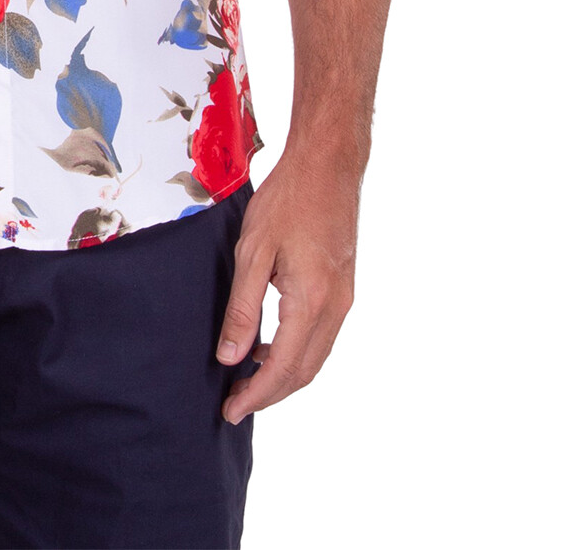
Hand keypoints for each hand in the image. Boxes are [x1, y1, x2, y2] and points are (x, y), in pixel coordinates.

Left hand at [216, 147, 360, 423]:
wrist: (328, 164)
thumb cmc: (288, 198)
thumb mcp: (253, 251)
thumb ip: (242, 308)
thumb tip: (230, 357)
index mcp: (311, 301)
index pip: (283, 368)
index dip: (256, 395)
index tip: (230, 410)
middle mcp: (335, 307)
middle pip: (304, 371)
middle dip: (269, 394)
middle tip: (234, 404)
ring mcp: (344, 298)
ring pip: (315, 356)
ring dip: (283, 375)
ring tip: (245, 380)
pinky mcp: (343, 287)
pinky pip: (320, 335)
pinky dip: (296, 352)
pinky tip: (268, 345)